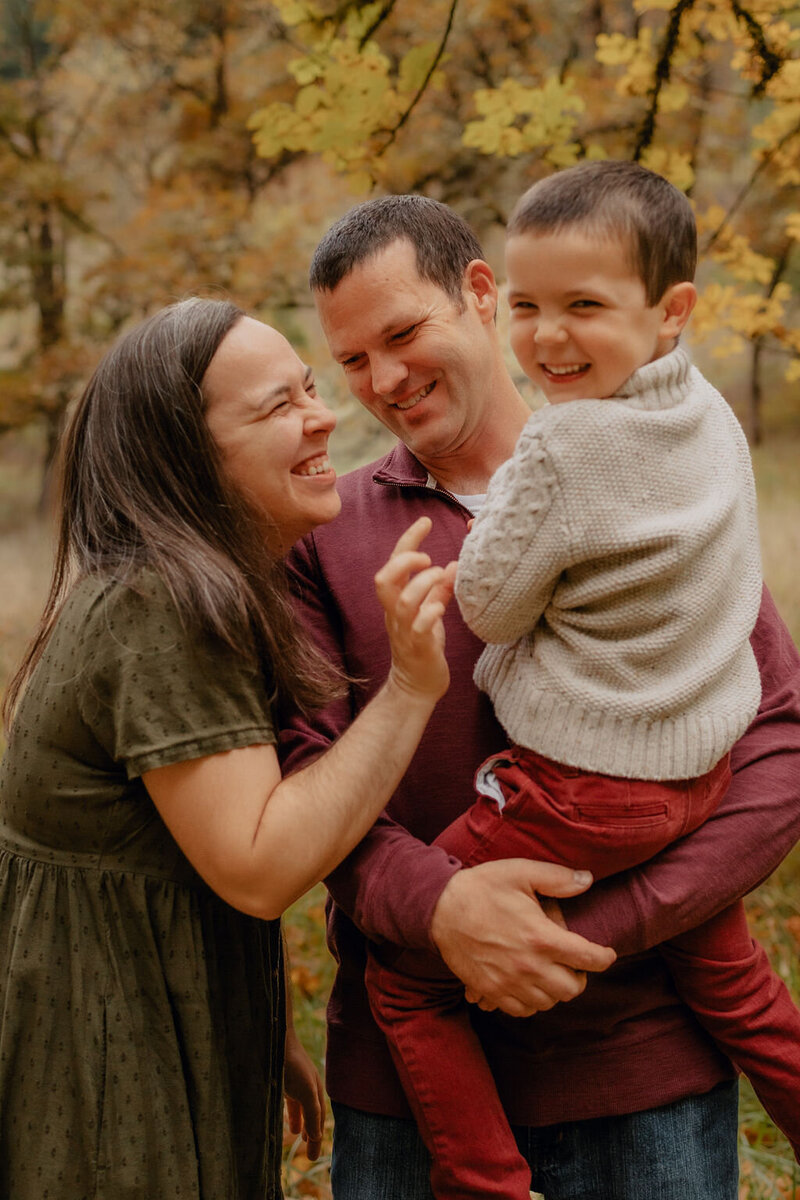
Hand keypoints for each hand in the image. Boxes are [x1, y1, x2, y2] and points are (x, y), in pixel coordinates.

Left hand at [283, 1029, 325, 1160]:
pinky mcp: (282, 1080)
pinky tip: (286, 1119)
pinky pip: (290, 1101)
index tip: (313, 1156)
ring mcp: (295, 1083)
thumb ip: (311, 1114)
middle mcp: (308, 1086)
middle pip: (312, 1114)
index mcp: (316, 1090)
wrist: (276, 1039)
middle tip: (311, 1151)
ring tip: (301, 1136)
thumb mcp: (306, 1092)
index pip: (318, 1119)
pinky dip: (291, 1113)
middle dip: (313, 1132)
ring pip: (301, 1108)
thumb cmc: (292, 1065)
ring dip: (303, 1123)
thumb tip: (316, 1136)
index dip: (317, 1138)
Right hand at [374, 517, 456, 702]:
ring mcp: (403, 631)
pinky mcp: (417, 648)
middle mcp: (394, 614)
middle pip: (383, 580)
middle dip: (404, 561)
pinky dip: (430, 613)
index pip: (393, 563)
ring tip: (440, 578)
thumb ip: (438, 590)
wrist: (416, 686)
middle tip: (427, 558)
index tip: (425, 521)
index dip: (407, 540)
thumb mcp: (431, 612)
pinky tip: (441, 608)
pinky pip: (418, 628)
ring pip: (402, 601)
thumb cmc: (423, 645)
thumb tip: (453, 565)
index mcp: (395, 601)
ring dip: (423, 584)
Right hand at [430, 858, 615, 1017]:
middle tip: (573, 963)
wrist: (438, 908)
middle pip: (571, 989)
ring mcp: (508, 982)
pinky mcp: (491, 991)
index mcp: (541, 937)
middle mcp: (528, 966)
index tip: (607, 954)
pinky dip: (532, 1001)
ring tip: (551, 971)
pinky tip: (530, 984)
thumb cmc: (481, 887)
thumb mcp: (520, 872)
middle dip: (579, 977)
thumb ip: (557, 878)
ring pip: (548, 1002)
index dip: (604, 958)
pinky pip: (523, 1010)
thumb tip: (588, 880)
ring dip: (555, 989)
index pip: (588, 958)